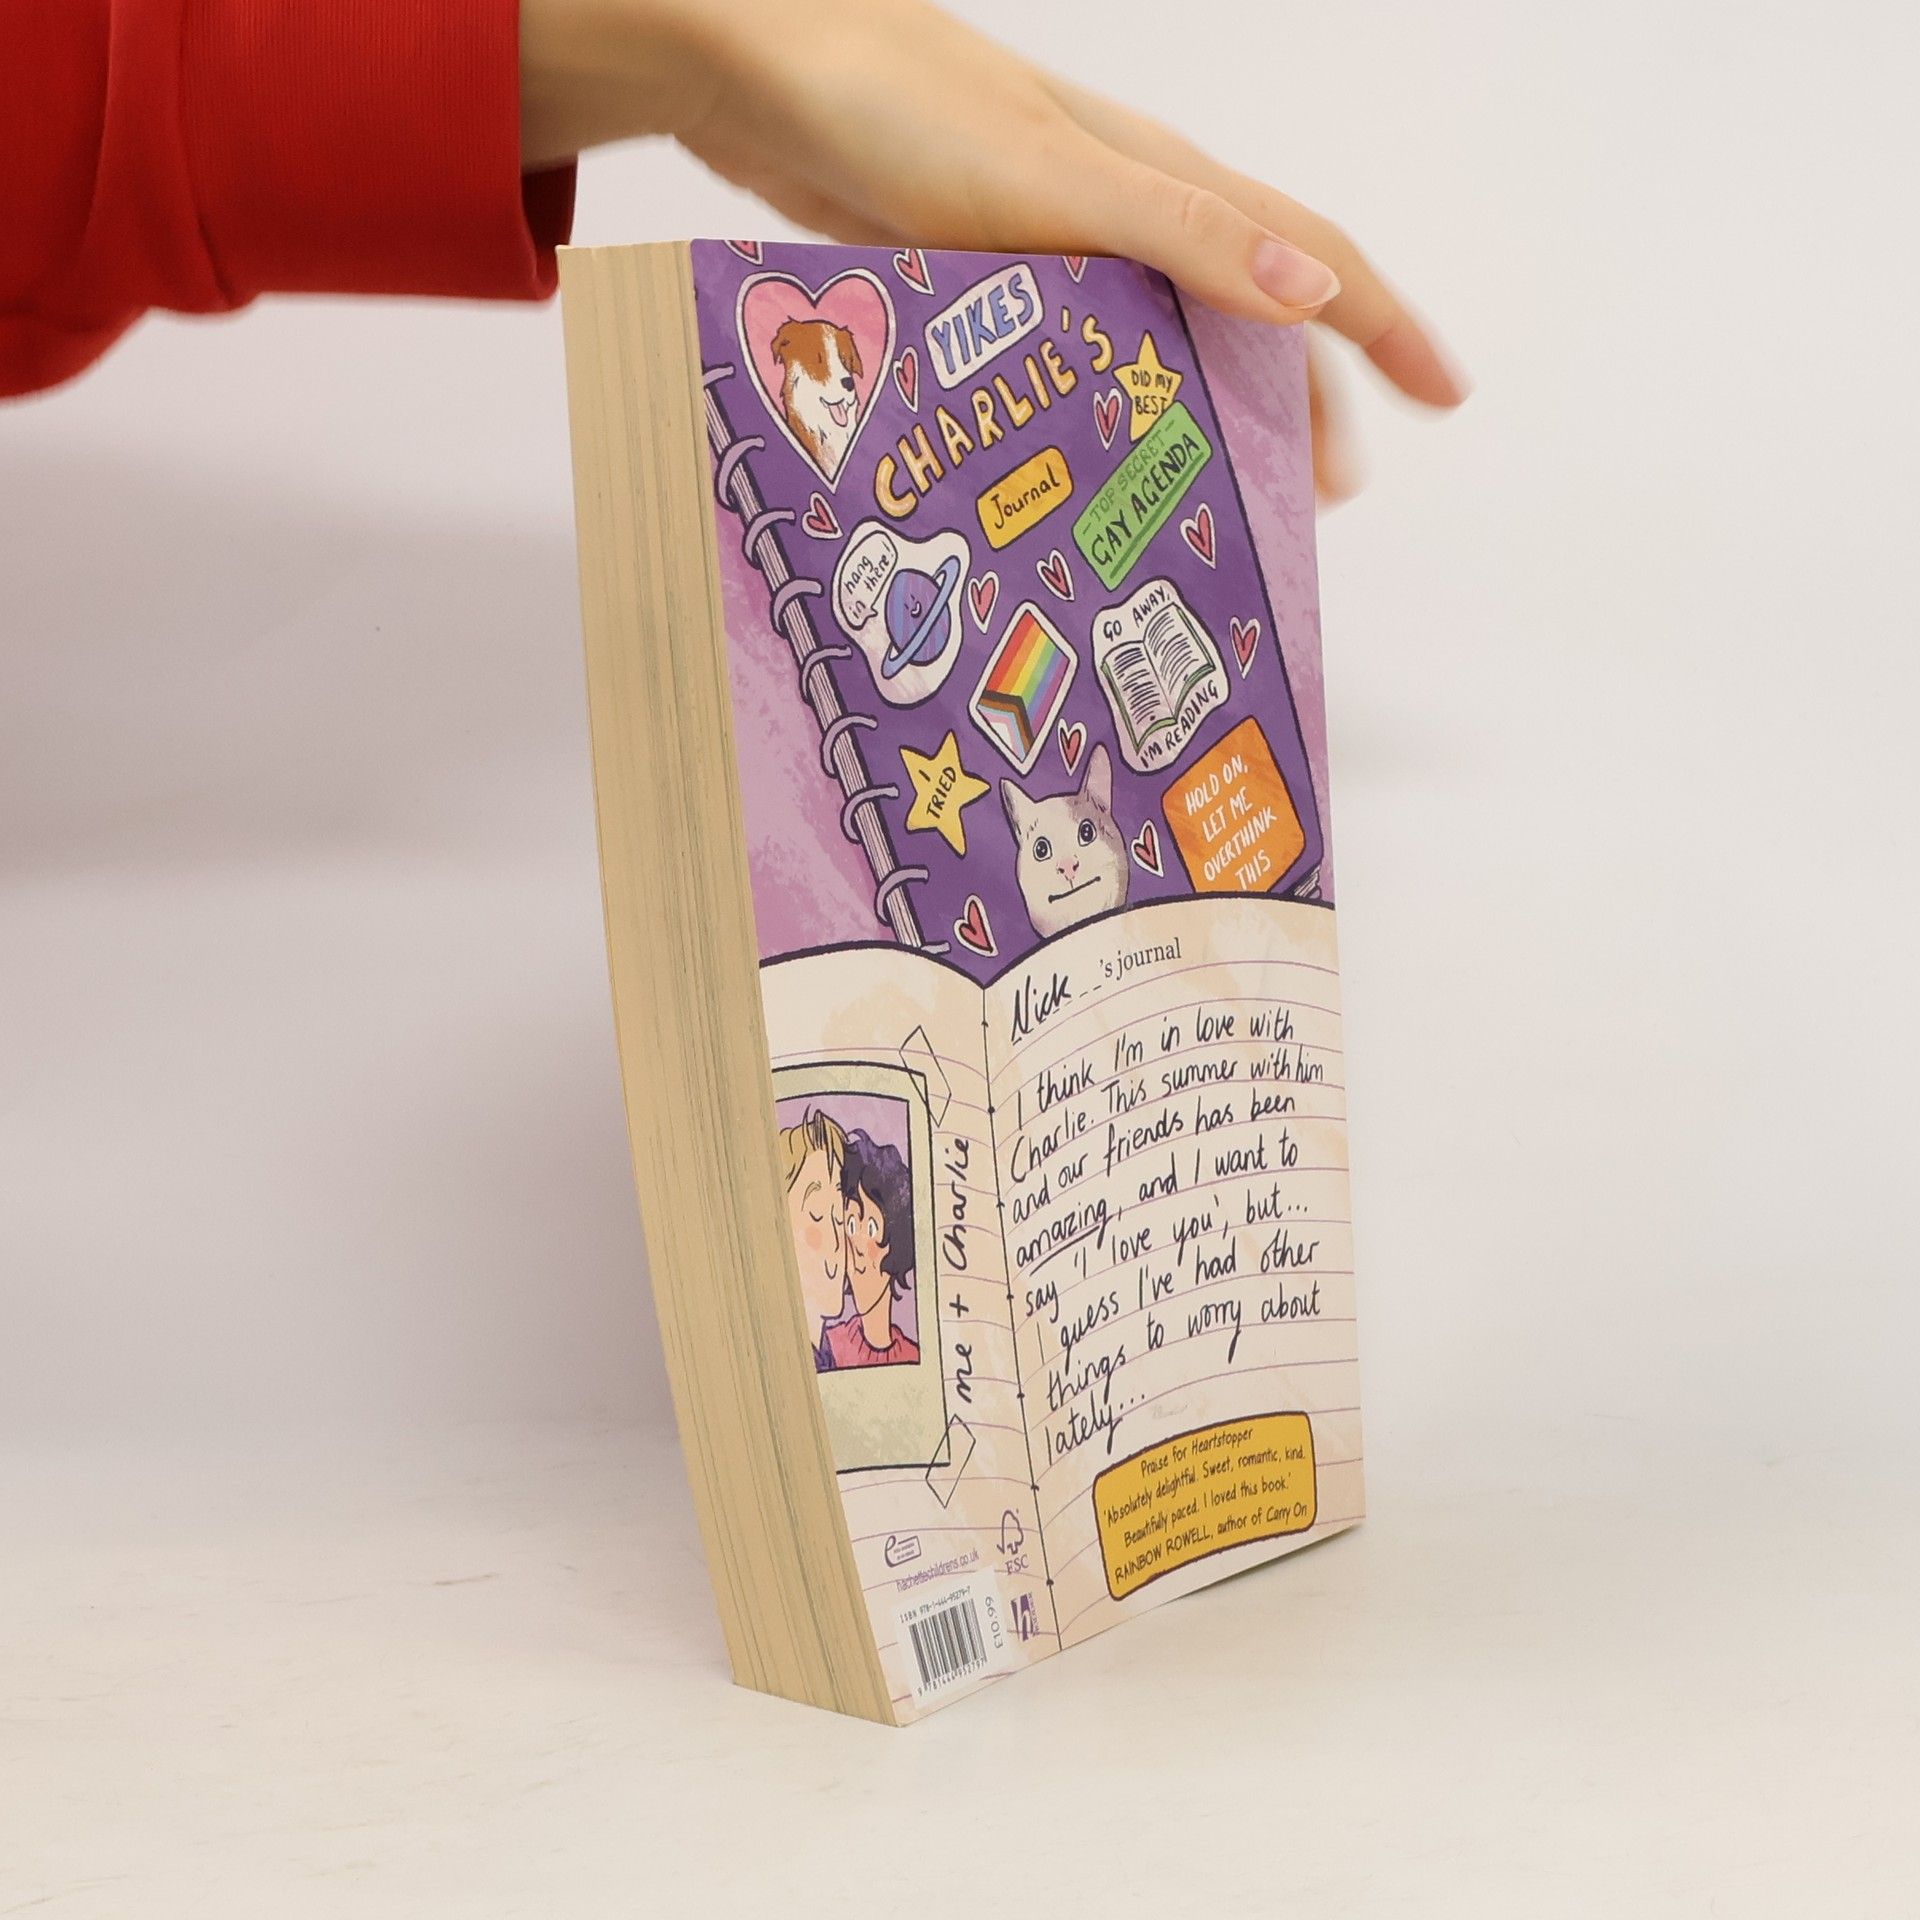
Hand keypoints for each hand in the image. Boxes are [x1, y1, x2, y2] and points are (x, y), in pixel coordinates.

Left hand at [521, 0, 1466, 500]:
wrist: (760, 73)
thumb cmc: (906, 108)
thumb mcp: (1057, 177)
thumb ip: (1181, 234)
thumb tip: (1311, 301)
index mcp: (1162, 183)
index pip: (1308, 256)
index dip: (1385, 327)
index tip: (1446, 397)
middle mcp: (1123, 210)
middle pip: (1247, 308)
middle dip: (1305, 396)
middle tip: (1328, 493)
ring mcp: (1054, 240)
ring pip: (1168, 334)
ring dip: (1212, 408)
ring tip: (1227, 490)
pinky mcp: (987, 269)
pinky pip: (1085, 349)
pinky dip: (1117, 406)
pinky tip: (1099, 459)